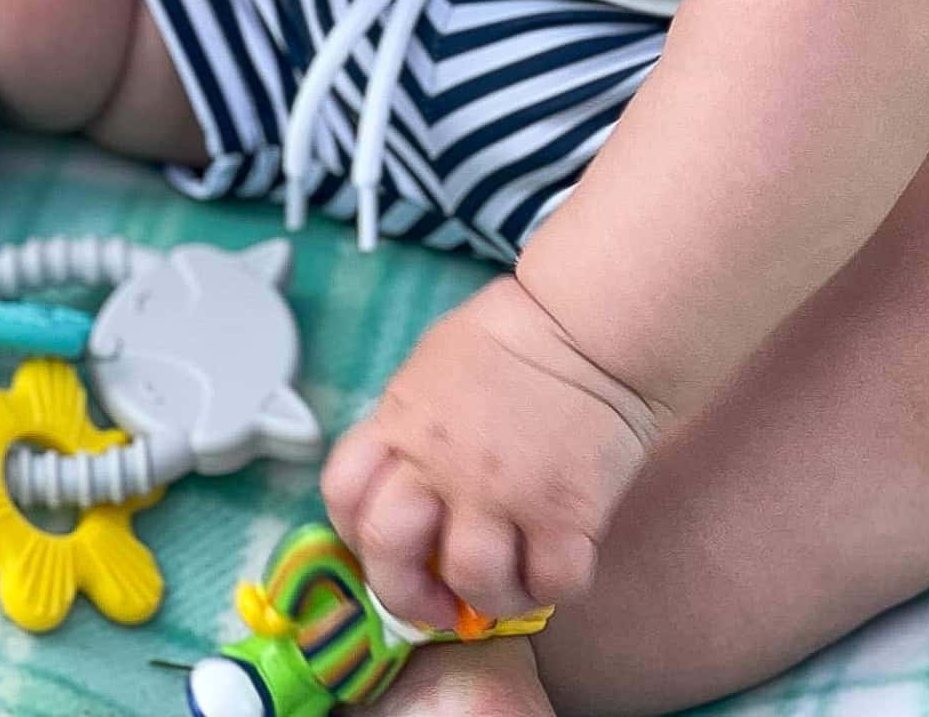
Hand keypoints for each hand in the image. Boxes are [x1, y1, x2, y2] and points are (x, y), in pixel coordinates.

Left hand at [320, 273, 672, 633]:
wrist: (586, 323)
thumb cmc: (512, 337)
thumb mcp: (432, 370)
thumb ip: (412, 430)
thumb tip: (409, 491)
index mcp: (402, 421)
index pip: (343, 494)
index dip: (352, 535)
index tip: (381, 551)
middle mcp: (441, 462)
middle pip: (389, 554)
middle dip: (406, 596)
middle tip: (437, 605)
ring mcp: (503, 491)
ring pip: (472, 581)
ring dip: (488, 597)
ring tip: (507, 583)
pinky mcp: (566, 511)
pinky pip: (551, 584)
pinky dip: (551, 589)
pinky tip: (554, 565)